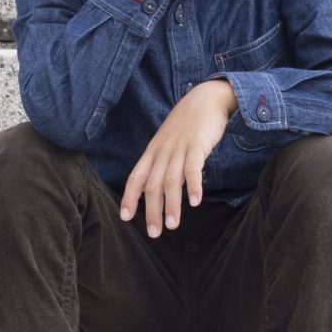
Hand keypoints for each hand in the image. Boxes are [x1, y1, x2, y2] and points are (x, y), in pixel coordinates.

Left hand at [121, 80, 235, 237]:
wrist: (205, 98)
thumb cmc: (187, 124)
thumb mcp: (168, 143)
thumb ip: (163, 163)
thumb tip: (160, 188)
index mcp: (153, 152)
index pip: (136, 177)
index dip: (129, 198)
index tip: (126, 218)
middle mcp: (162, 152)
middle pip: (152, 185)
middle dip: (152, 211)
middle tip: (154, 233)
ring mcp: (179, 148)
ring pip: (171, 180)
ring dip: (171, 205)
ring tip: (172, 226)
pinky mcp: (197, 145)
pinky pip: (193, 168)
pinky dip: (193, 186)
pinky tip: (195, 202)